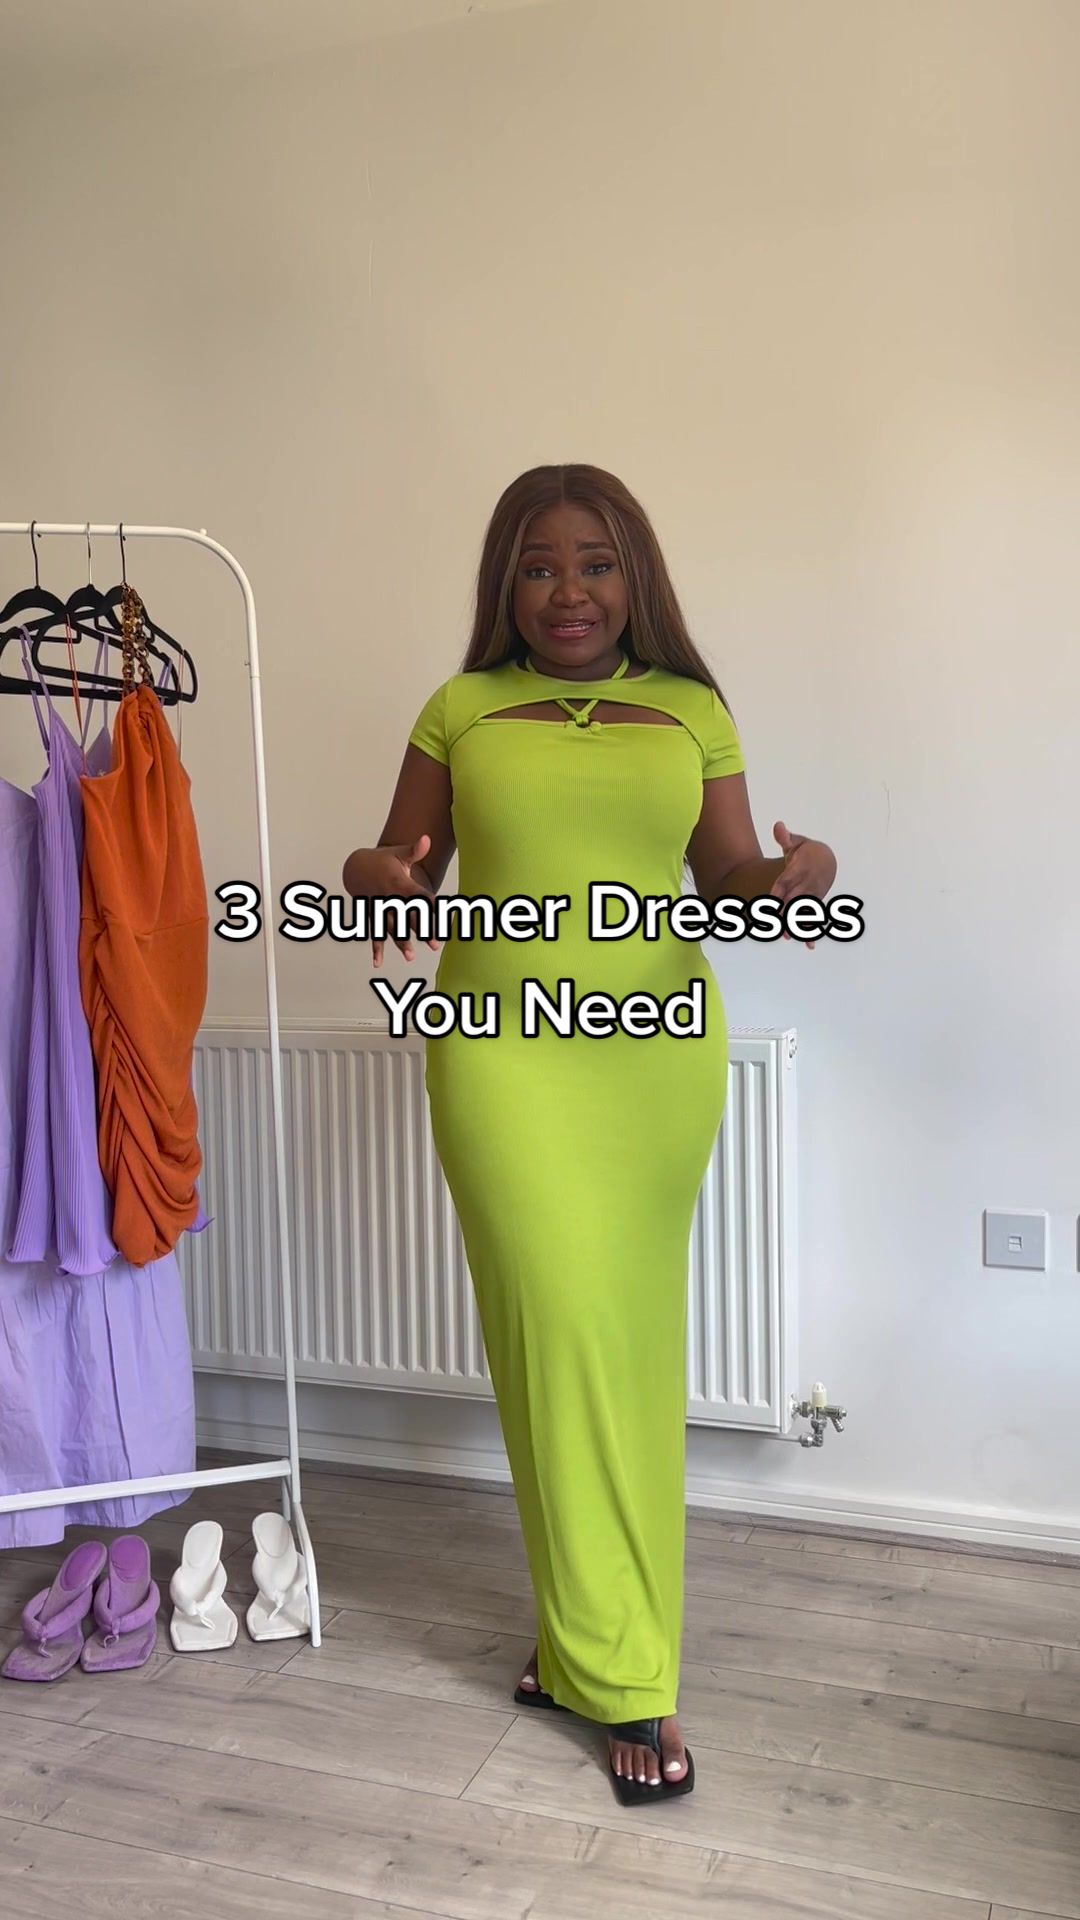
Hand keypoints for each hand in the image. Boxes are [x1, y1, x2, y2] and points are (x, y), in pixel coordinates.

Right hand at [368, 834, 440, 967]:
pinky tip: (378, 962)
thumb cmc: (385, 861)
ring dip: (400, 942)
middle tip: (435, 945)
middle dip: (421, 930)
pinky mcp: (372, 915)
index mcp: (400, 883)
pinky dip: (376, 948)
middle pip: (408, 916)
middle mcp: (389, 898)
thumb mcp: (399, 854)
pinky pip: (374, 933)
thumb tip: (427, 838)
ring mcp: (380, 909)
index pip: (420, 897)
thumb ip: (415, 850)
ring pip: (391, 928)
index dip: (432, 907)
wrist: (356, 867)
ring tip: (410, 957)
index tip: (444, 919)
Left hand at [768, 821, 836, 948]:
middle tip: (777, 923)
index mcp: (798, 870)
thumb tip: (778, 826)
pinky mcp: (816, 903)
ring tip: (788, 937)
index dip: (778, 891)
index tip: (770, 901)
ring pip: (803, 912)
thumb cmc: (806, 851)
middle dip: (785, 911)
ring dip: (796, 924)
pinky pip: (814, 918)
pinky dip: (812, 932)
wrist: (827, 859)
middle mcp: (806, 885)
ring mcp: (812, 895)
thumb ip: (785, 837)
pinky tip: (810, 946)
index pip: (786, 881)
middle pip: (794, 899)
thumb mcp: (796, 842)